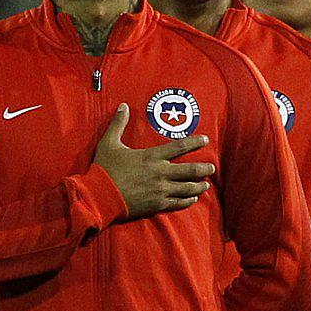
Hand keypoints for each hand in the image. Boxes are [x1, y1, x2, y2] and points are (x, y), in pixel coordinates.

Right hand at [94, 103, 213, 217]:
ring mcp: (160, 190)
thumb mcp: (109, 143)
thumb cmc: (104, 169)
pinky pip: (178, 202)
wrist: (99, 196)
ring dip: (199, 186)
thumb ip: (118, 124)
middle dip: (204, 168)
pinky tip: (192, 198)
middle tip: (212, 168)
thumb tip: (122, 106)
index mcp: (151, 156)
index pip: (180, 146)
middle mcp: (160, 172)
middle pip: (191, 170)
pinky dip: (188, 200)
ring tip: (206, 185)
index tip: (205, 140)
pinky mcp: (157, 204)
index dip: (195, 142)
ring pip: (188, 188)